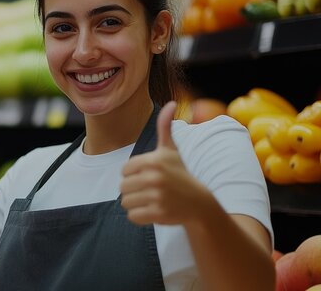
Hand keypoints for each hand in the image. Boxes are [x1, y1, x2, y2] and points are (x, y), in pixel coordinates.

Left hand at [120, 101, 211, 225]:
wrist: (199, 203)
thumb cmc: (180, 174)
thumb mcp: (171, 150)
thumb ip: (165, 127)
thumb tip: (172, 103)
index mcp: (153, 160)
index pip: (124, 170)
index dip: (134, 175)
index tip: (150, 176)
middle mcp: (155, 177)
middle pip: (122, 187)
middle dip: (134, 191)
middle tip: (152, 190)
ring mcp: (157, 196)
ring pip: (125, 203)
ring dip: (136, 204)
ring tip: (153, 200)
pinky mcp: (158, 214)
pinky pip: (132, 217)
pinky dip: (140, 216)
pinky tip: (154, 210)